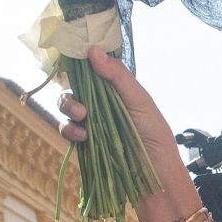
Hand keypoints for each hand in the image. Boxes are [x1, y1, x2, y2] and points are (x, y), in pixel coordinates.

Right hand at [58, 47, 178, 159]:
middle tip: (82, 108)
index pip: (91, 71)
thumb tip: (93, 50)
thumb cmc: (153, 133)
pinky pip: (67, 131)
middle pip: (74, 89)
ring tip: (82, 118)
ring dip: (68, 110)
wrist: (154, 171)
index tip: (73, 62)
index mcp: (115, 89)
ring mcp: (91, 122)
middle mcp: (100, 103)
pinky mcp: (84, 142)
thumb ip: (117, 75)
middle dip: (71, 95)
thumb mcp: (139, 99)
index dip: (80, 65)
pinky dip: (69, 131)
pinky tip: (82, 136)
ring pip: (66, 108)